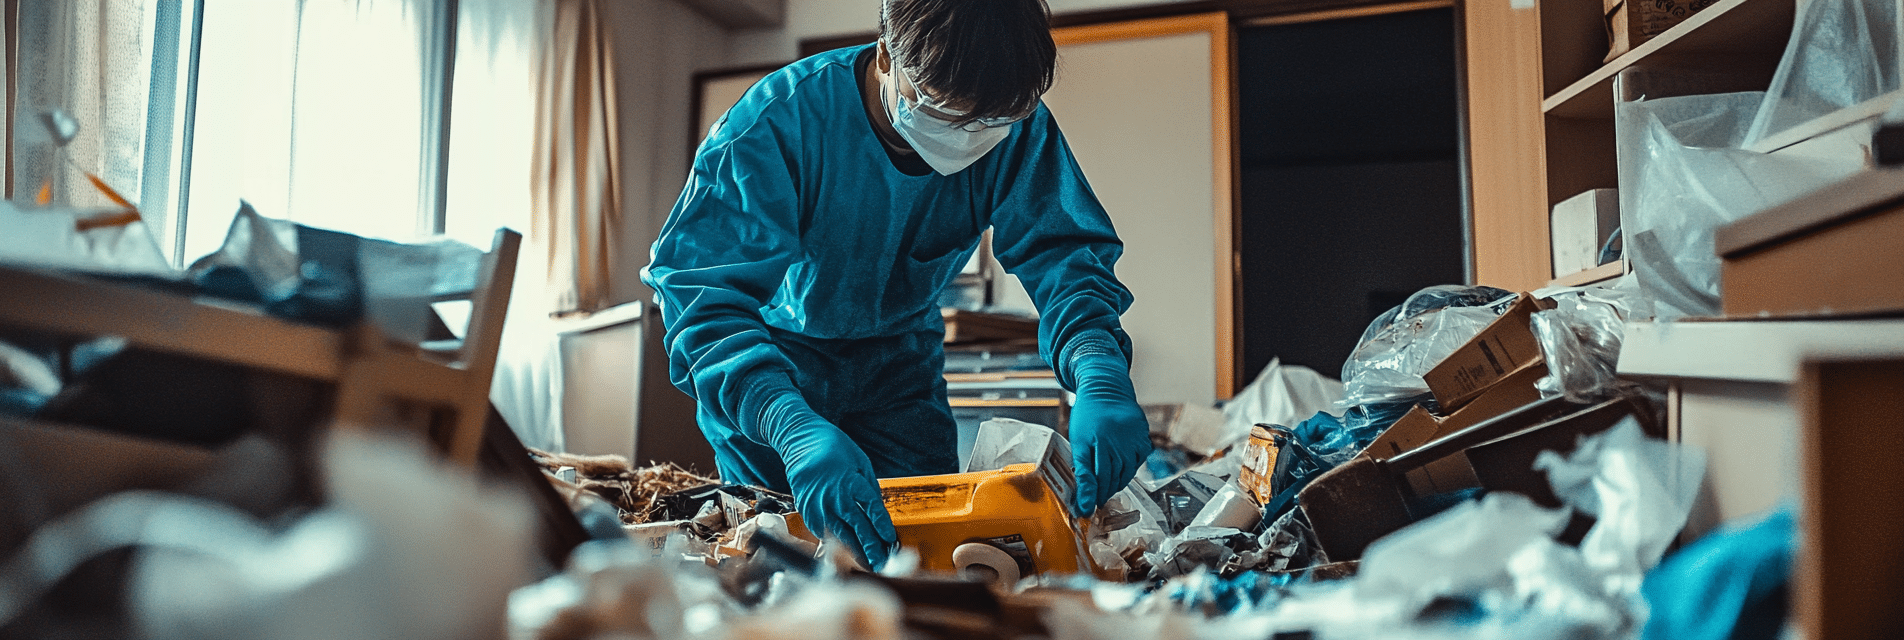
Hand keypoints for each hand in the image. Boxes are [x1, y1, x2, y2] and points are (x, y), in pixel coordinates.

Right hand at [764, 397, 898, 569]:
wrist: (801, 443)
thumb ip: (869, 488)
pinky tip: (846, 554)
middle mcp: (835, 496)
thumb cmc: (834, 449)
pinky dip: (836, 543)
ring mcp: (819, 506)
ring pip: (841, 535)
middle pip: (857, 527)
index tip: (890, 539)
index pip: (872, 509)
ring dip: (855, 551)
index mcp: (852, 482)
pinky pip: (824, 532)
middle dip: (871, 548)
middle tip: (882, 564)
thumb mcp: (860, 462)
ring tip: (868, 565)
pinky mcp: (807, 512)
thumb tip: (878, 512)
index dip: (882, 526)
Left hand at [1068, 356, 1150, 516]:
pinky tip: (1119, 470)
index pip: (1095, 478)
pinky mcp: (1144, 440)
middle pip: (1112, 479)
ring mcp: (1134, 441)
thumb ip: (1081, 468)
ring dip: (1116, 484)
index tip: (1086, 510)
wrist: (1106, 390)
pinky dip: (1128, 470)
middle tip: (1096, 501)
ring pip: (1126, 474)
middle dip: (1103, 493)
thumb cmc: (1088, 416)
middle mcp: (1118, 442)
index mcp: (1098, 441)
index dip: (1090, 496)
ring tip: (1106, 488)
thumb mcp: (1078, 439)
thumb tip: (1084, 496)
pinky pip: (1137, 463)